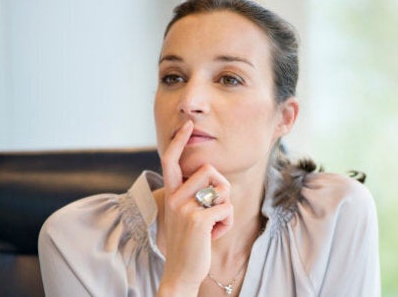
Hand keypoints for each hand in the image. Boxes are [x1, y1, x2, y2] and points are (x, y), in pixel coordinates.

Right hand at [157, 120, 233, 294]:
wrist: (182, 271)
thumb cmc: (190, 240)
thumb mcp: (186, 212)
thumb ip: (193, 193)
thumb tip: (210, 173)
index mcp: (171, 193)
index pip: (171, 159)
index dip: (179, 141)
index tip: (188, 125)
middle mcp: (174, 196)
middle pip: (210, 170)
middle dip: (222, 188)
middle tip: (215, 209)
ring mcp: (184, 208)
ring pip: (222, 190)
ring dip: (225, 209)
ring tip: (212, 225)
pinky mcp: (197, 220)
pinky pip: (226, 209)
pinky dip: (227, 224)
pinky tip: (214, 235)